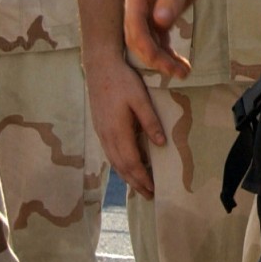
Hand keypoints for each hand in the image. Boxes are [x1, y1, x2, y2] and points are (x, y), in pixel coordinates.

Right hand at [85, 51, 167, 197]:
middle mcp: (107, 136)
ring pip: (114, 161)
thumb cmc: (122, 80)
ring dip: (126, 176)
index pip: (131, 162)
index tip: (153, 189)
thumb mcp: (140, 99)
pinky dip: (119, 165)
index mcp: (118, 131)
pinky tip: (126, 165)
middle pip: (121, 166)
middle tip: (148, 195)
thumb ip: (150, 121)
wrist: (100, 66)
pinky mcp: (100, 127)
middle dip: (135, 182)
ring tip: (138, 185)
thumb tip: (160, 144)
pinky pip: (110, 153)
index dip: (142, 177)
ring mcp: (101, 132)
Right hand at [125, 0, 215, 79]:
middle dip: (155, 58)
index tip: (162, 62)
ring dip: (162, 58)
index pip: (134, 25)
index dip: (146, 46)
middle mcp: (137, 2)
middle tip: (177, 72)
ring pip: (148, 41)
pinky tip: (181, 64)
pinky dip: (167, 51)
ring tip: (184, 72)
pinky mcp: (159, 13)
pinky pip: (158, 37)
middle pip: (138, 38)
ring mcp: (147, 9)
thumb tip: (159, 22)